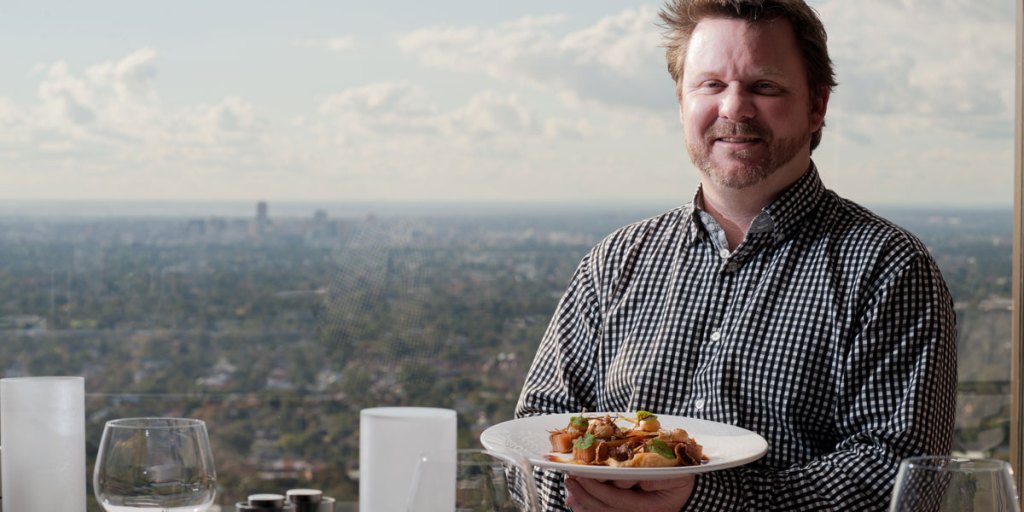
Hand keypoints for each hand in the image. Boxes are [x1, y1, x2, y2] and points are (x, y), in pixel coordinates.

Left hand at [564, 474, 694, 511]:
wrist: (688, 491)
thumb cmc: (680, 478)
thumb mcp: (675, 475)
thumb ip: (655, 478)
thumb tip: (634, 481)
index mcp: (650, 507)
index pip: (616, 499)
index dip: (596, 487)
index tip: (580, 474)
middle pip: (605, 508)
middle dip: (584, 494)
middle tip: (569, 479)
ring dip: (583, 503)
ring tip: (570, 491)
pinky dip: (588, 508)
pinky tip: (576, 501)